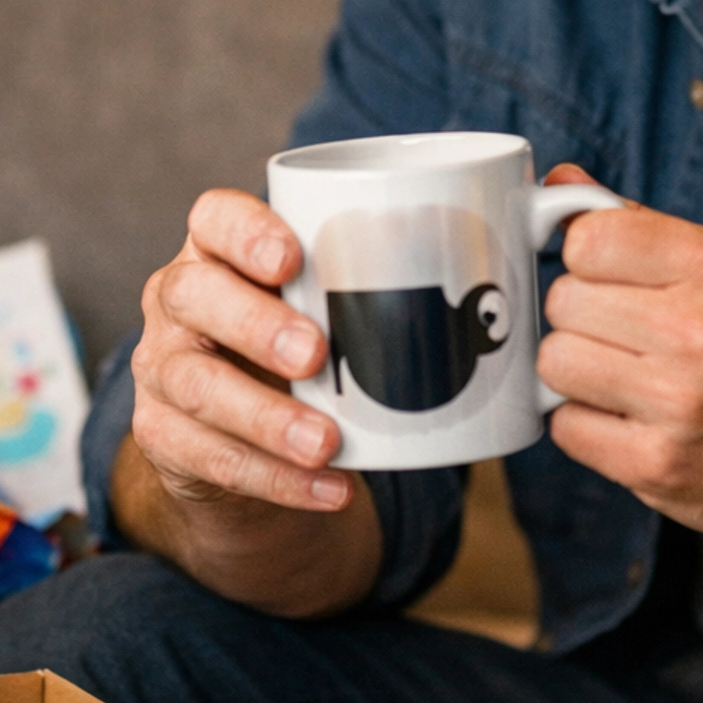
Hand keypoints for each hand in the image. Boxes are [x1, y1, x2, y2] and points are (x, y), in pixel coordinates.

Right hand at [119, 189, 380, 615]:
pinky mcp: (166, 437)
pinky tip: (330, 489)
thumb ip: (413, 262)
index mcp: (221, 250)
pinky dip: (274, 478)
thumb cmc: (314, 341)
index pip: (211, 218)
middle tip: (316, 353)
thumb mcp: (342, 299)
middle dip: (253, 322)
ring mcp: (164, 369)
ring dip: (264, 416)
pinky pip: (208, 458)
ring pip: (195, 385)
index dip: (243, 229)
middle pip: (191, 294)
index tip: (294, 255)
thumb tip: (538, 213)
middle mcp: (180, 300)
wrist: (256, 433)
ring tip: (328, 442)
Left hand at [537, 166, 702, 539]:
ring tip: (627, 378)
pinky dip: (588, 425)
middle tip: (628, 336)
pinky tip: (632, 420)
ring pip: (554, 363)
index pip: (587, 240)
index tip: (608, 277)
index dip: (586, 259)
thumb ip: (636, 224)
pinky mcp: (658, 466)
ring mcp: (678, 404)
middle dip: (583, 318)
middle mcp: (699, 332)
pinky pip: (566, 427)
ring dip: (579, 372)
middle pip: (562, 302)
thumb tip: (558, 183)